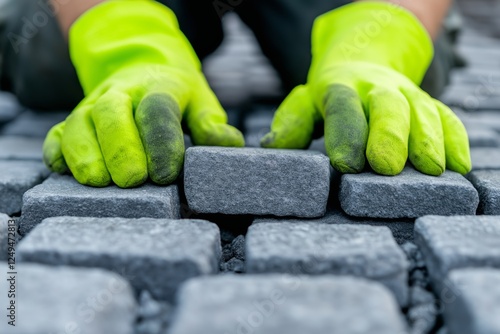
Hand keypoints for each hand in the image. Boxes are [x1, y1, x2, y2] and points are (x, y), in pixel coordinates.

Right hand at [43, 0, 243, 187]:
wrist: (143, 68)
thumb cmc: (177, 96)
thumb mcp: (201, 102)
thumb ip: (211, 124)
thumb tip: (229, 144)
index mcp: (158, 87)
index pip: (158, 109)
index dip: (162, 141)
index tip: (167, 174)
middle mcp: (121, 93)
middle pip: (112, 112)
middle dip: (120, 148)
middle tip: (132, 180)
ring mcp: (92, 105)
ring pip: (79, 123)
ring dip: (85, 153)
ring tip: (97, 182)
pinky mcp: (73, 120)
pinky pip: (57, 133)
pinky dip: (57, 151)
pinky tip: (63, 170)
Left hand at [261, 2, 469, 175]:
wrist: (363, 61)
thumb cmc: (329, 95)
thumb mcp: (305, 103)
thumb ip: (292, 123)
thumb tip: (271, 147)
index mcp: (340, 88)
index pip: (342, 107)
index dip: (344, 133)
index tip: (345, 164)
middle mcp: (377, 88)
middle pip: (386, 106)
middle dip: (389, 135)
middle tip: (388, 167)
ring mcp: (407, 95)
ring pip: (422, 112)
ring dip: (427, 141)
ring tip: (431, 170)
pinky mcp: (429, 105)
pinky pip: (447, 118)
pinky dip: (455, 140)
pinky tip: (459, 166)